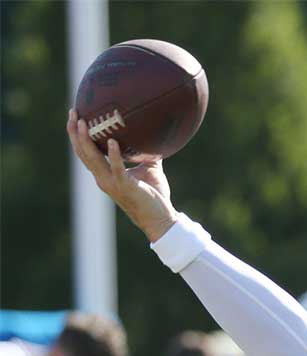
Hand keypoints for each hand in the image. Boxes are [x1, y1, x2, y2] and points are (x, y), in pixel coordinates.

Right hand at [66, 109, 179, 241]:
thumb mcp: (149, 169)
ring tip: (83, 122)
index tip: (75, 116)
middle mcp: (103, 178)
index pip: (85, 153)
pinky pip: (117, 168)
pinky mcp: (125, 187)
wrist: (160, 218)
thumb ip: (145, 153)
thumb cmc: (155, 195)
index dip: (76, 136)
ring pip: (92, 159)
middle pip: (82, 153)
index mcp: (105, 174)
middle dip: (74, 132)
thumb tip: (152, 134)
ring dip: (86, 140)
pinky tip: (112, 142)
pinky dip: (113, 155)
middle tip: (73, 112)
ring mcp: (112, 183)